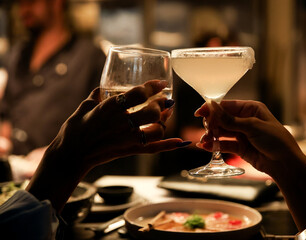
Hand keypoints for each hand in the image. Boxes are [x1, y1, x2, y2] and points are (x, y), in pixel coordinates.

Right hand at [27, 80, 189, 210]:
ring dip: (165, 121)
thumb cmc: (74, 129)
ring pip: (156, 130)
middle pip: (152, 112)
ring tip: (166, 115)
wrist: (70, 155)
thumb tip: (103, 89)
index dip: (153, 87)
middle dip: (161, 104)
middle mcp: (122, 123)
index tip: (162, 83)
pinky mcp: (129, 150)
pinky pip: (153, 149)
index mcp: (110, 108)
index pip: (138, 94)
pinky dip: (169, 145)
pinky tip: (181, 142)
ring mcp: (127, 138)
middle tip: (163, 100)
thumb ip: (97, 96)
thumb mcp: (84, 106)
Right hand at [195, 100, 305, 229]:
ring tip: (204, 140)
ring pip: (221, 132)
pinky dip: (215, 145)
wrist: (286, 164)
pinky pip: (224, 144)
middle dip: (212, 123)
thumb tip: (212, 107)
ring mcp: (242, 134)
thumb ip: (230, 120)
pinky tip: (206, 146)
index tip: (200, 113)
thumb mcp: (252, 127)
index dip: (212, 109)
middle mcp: (245, 120)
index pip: (227, 105)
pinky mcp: (240, 147)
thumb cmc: (276, 140)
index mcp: (251, 109)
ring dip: (211, 135)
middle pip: (222, 119)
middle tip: (206, 129)